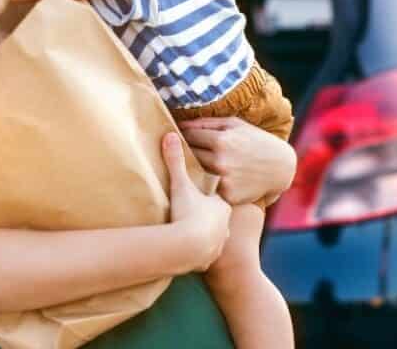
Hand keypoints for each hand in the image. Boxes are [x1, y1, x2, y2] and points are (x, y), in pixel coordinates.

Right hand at [162, 132, 230, 272]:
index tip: (198, 194)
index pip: (218, 197)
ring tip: (193, 231)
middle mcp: (226, 224)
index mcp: (222, 204)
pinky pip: (207, 253)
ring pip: (216, 236)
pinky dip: (201, 251)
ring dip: (206, 234)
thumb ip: (176, 161)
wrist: (188, 249)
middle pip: (219, 217)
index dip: (207, 195)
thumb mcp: (180, 184)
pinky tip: (192, 249)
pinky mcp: (210, 260)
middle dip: (209, 215)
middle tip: (195, 212)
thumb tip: (170, 135)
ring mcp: (220, 243)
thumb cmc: (187, 214)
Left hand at [177, 117, 296, 204]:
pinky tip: (212, 178)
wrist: (281, 167)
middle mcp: (220, 162)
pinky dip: (208, 183)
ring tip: (197, 162)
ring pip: (196, 172)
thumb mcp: (234, 124)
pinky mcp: (228, 196)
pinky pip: (209, 188)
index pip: (188, 136)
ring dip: (194, 167)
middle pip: (189, 154)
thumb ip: (206, 123)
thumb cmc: (255, 140)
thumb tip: (180, 125)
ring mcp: (224, 181)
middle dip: (186, 150)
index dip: (182, 134)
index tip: (179, 135)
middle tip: (182, 148)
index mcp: (221, 140)